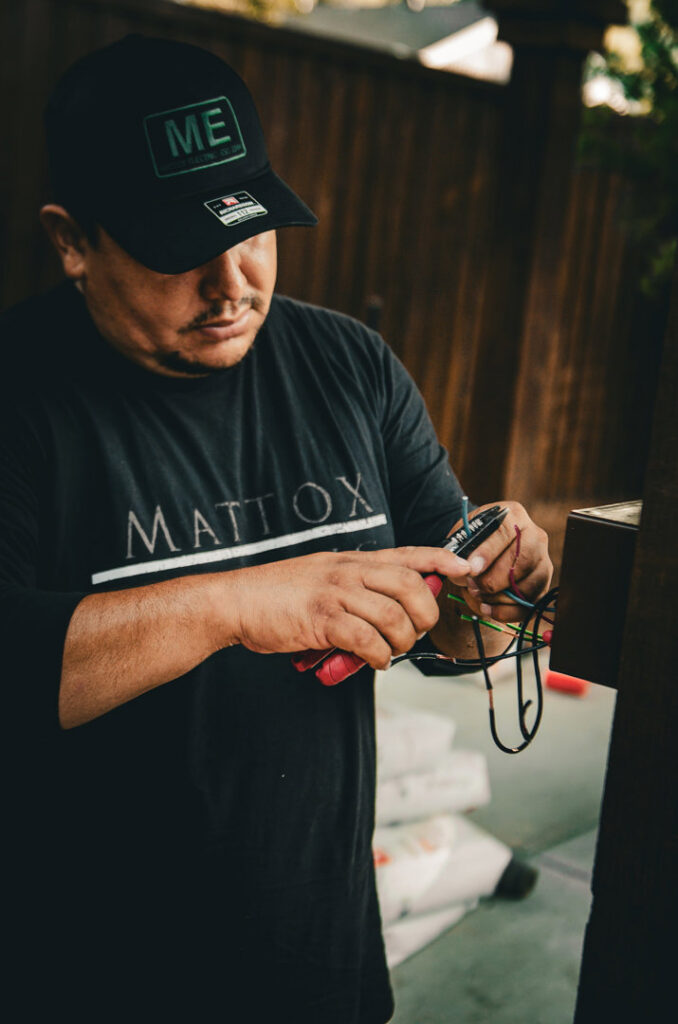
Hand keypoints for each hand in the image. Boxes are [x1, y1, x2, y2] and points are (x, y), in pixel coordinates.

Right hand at [223, 547, 474, 669]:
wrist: (235, 601)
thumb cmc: (278, 596)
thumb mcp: (321, 578)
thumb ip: (355, 591)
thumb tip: (390, 619)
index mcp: (352, 561)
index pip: (407, 553)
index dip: (441, 559)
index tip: (465, 568)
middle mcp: (349, 571)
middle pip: (411, 585)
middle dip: (425, 614)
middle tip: (416, 632)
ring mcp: (336, 593)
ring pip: (393, 617)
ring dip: (401, 642)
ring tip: (390, 653)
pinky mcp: (322, 619)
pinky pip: (367, 640)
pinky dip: (378, 656)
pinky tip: (373, 661)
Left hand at [451, 501, 551, 622]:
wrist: (484, 547)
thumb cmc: (473, 540)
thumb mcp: (463, 535)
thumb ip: (462, 549)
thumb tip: (466, 571)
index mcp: (513, 515)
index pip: (506, 532)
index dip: (488, 553)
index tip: (472, 569)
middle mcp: (535, 536)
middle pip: (523, 562)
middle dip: (494, 580)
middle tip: (472, 586)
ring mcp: (542, 561)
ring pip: (528, 585)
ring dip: (498, 597)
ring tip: (477, 595)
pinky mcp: (542, 584)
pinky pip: (529, 604)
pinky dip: (506, 612)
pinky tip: (488, 609)